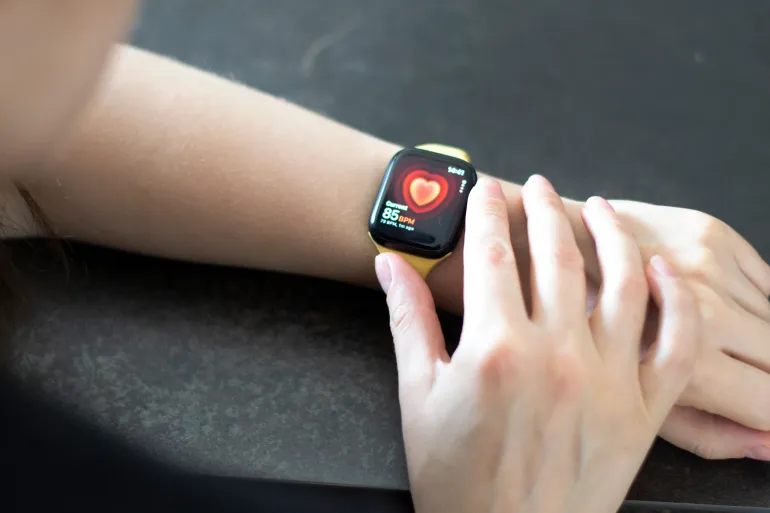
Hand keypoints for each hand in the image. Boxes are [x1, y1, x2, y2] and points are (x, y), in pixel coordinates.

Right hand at [376, 176, 698, 512]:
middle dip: (544, 209)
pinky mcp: (643, 412)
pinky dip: (674, 300)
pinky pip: (675, 342)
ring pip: (623, 283)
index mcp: (495, 350)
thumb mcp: (417, 395)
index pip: (491, 254)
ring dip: (612, 234)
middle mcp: (556, 357)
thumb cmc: (455, 478)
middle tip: (537, 185)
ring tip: (599, 207)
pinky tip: (659, 270)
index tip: (486, 190)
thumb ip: (407, 320)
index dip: (486, 212)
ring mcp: (608, 383)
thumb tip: (387, 265)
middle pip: (556, 256)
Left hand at [605, 201, 769, 459]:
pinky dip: (756, 303)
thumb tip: (767, 444)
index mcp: (687, 365)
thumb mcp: (630, 407)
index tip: (756, 408)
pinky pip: (769, 280)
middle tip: (731, 374)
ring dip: (759, 337)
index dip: (768, 414)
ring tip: (721, 343)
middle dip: (765, 374)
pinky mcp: (713, 234)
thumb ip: (708, 434)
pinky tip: (720, 308)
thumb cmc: (582, 340)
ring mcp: (713, 269)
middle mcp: (709, 312)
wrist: (552, 257)